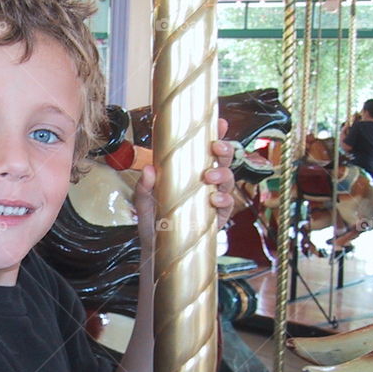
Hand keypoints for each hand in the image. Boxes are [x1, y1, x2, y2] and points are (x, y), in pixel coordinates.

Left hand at [134, 118, 236, 246]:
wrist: (157, 248)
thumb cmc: (153, 219)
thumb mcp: (143, 202)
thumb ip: (144, 187)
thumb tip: (148, 169)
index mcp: (191, 171)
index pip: (206, 149)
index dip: (217, 134)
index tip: (221, 123)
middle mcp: (207, 181)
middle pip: (224, 160)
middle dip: (224, 150)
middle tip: (215, 147)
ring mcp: (214, 198)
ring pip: (228, 180)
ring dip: (222, 174)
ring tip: (209, 176)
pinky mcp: (218, 217)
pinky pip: (227, 205)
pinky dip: (223, 200)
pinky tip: (214, 199)